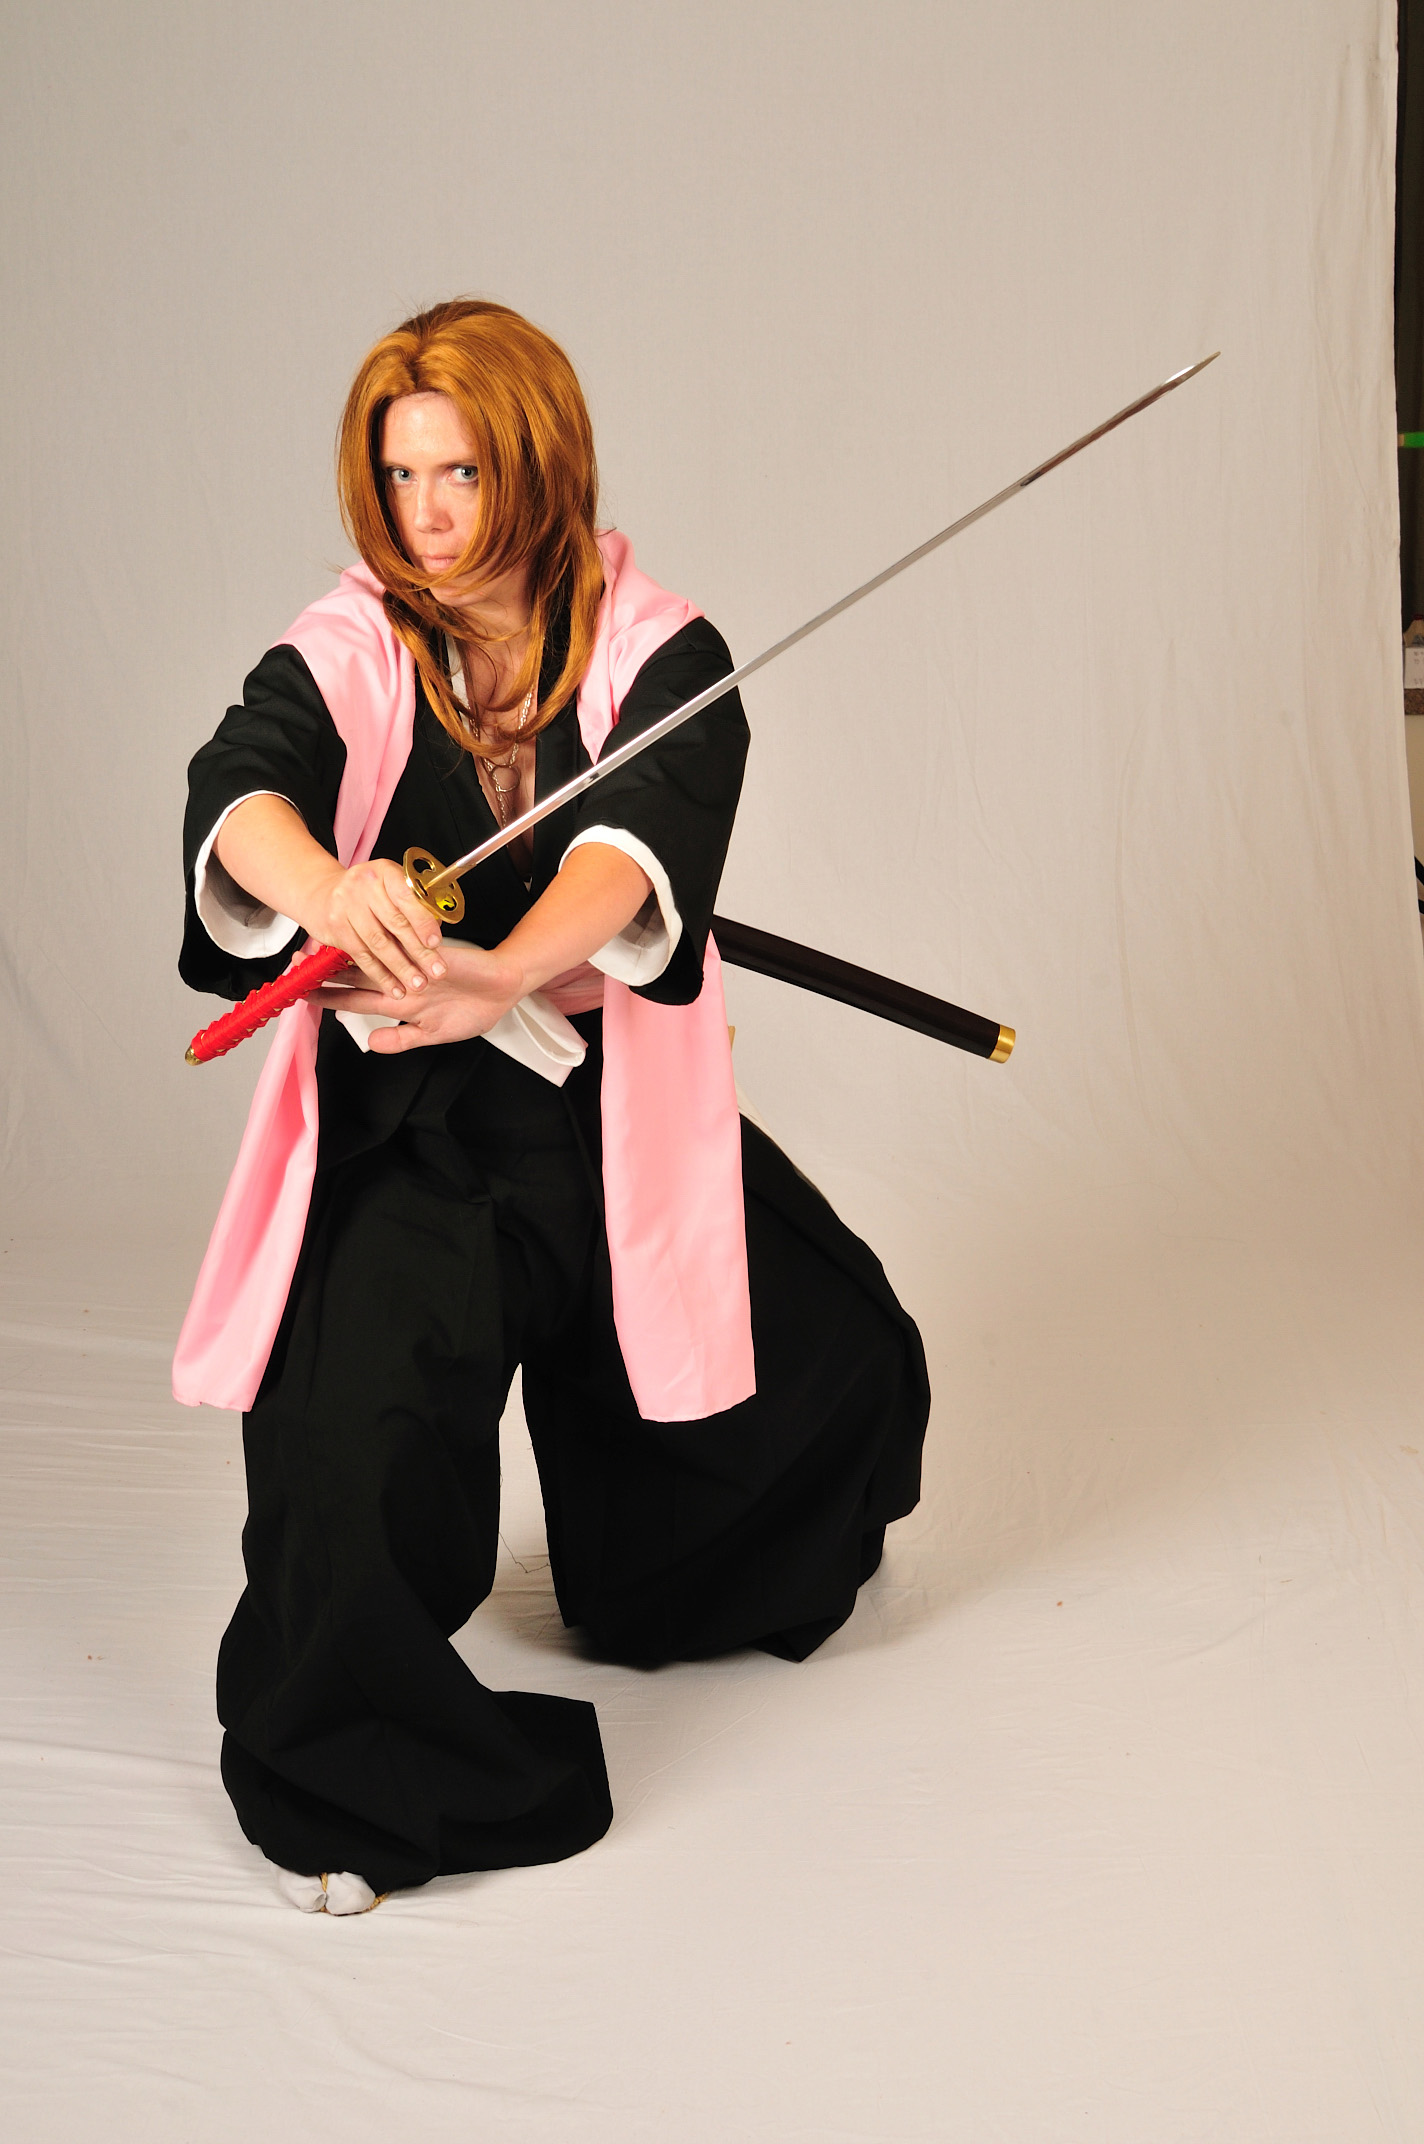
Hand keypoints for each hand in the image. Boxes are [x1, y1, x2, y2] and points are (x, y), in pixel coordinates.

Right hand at [299, 855, 447, 998]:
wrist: (321, 893)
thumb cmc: (367, 892)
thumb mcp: (390, 886)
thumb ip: (413, 906)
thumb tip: (435, 938)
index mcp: (385, 872)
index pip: (406, 897)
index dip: (422, 922)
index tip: (436, 943)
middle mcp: (364, 886)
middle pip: (395, 923)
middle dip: (419, 951)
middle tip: (436, 971)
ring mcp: (346, 906)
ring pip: (378, 943)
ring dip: (401, 968)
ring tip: (418, 984)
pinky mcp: (335, 928)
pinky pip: (362, 956)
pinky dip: (380, 975)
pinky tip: (395, 987)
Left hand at [312, 938, 526, 1052]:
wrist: (503, 987)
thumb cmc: (473, 1010)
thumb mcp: (434, 1033)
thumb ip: (403, 1038)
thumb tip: (371, 1043)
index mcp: (398, 1001)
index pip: (354, 999)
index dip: (328, 997)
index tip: (301, 995)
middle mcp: (399, 979)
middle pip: (355, 974)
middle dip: (326, 970)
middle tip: (295, 963)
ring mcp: (413, 963)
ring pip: (373, 956)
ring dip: (346, 952)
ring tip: (317, 946)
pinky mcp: (431, 950)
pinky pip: (405, 944)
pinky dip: (386, 939)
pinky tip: (361, 929)